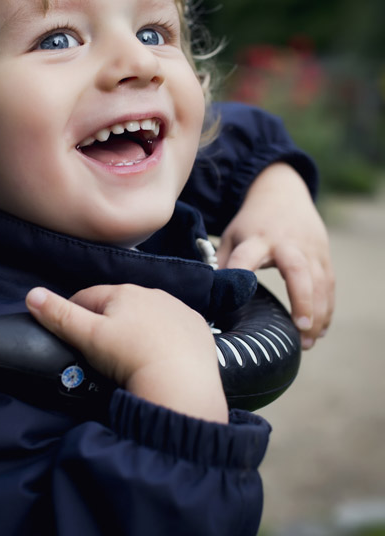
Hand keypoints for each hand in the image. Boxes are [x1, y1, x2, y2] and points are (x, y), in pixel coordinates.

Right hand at [26, 283, 227, 422]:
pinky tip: (160, 358)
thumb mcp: (87, 337)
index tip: (69, 336)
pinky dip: (164, 339)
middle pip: (118, 305)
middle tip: (100, 352)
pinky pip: (174, 329)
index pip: (86, 297)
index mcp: (123, 292)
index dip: (72, 314)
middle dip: (106, 322)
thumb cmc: (128, 357)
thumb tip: (31, 294)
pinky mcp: (198, 329)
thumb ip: (59, 315)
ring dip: (136, 329)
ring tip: (130, 357)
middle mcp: (153, 294)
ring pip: (147, 316)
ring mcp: (179, 310)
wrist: (181, 384)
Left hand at [216, 163, 334, 348]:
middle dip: (301, 300)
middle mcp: (285, 243)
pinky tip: (320, 331)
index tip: (231, 301)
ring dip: (318, 313)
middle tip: (298, 328)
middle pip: (297, 269)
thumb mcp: (231, 236)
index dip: (239, 274)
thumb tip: (206, 298)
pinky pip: (329, 285)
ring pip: (320, 281)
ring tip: (307, 343)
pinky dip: (328, 308)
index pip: (246, 257)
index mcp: (256, 239)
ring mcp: (309, 248)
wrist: (282, 192)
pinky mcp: (323, 254)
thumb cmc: (251, 222)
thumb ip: (222, 264)